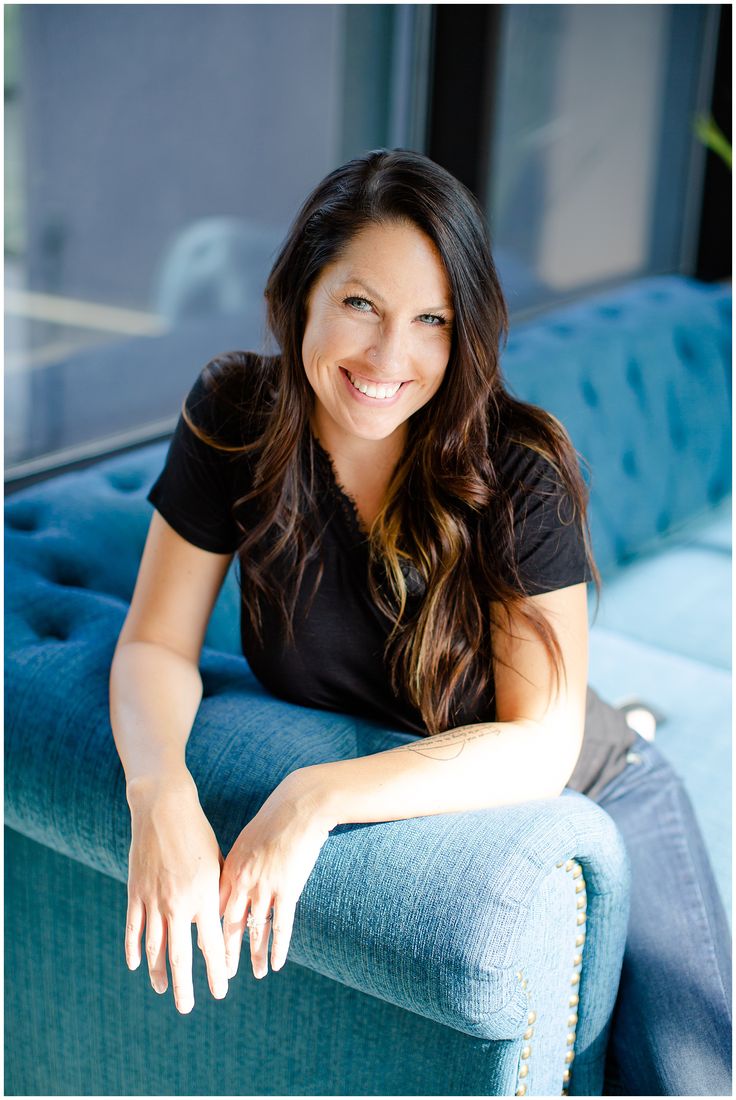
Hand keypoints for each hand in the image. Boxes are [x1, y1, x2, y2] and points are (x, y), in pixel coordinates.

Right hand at [125, 769, 227, 1013]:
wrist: (164, 809)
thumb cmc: (197, 834)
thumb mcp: (217, 863)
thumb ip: (219, 894)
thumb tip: (223, 923)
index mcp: (204, 896)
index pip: (211, 945)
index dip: (216, 970)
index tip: (220, 990)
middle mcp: (179, 903)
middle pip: (180, 956)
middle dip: (186, 985)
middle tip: (188, 1008)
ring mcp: (154, 899)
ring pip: (154, 947)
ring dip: (158, 973)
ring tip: (163, 990)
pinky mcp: (135, 892)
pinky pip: (133, 928)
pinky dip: (134, 949)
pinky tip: (136, 965)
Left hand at [220, 772, 330, 979]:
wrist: (299, 805)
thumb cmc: (274, 819)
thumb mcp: (247, 841)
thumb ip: (238, 864)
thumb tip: (233, 880)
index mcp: (230, 868)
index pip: (213, 908)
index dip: (208, 931)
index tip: (204, 949)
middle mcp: (242, 881)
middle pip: (229, 925)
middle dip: (225, 953)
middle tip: (223, 974)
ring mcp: (264, 887)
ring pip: (255, 930)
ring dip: (254, 955)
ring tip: (255, 974)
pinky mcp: (287, 889)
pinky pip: (280, 926)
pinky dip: (277, 947)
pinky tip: (276, 963)